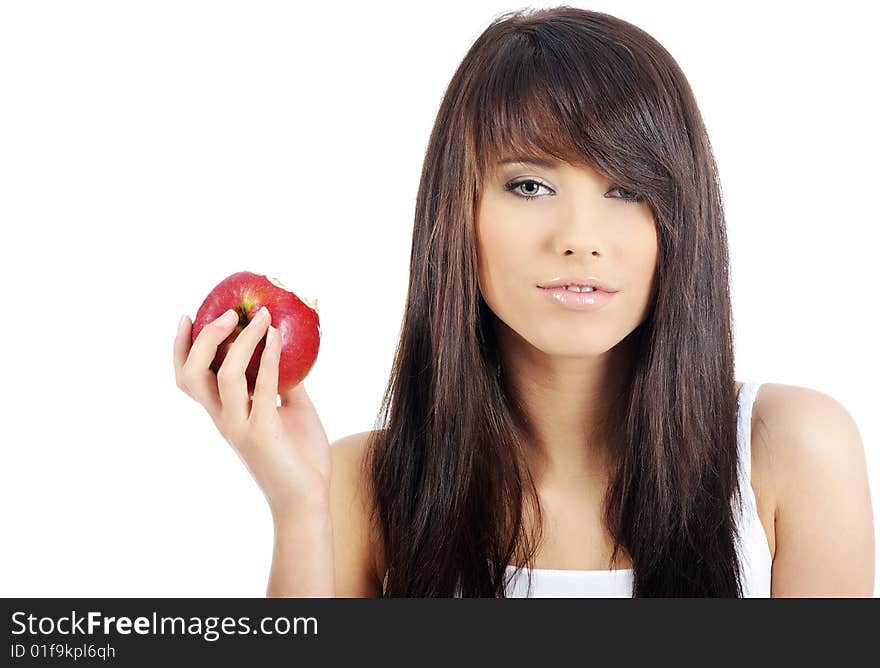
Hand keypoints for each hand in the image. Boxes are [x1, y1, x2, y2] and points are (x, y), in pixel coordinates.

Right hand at [173, 306, 331, 518]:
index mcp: (224, 413)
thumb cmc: (300, 456)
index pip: (189, 378)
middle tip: (227, 314)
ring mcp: (240, 426)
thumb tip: (288, 349)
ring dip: (241, 341)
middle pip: (191, 375)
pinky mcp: (262, 432)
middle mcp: (224, 419)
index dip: (181, 347)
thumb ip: (283, 382)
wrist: (307, 499)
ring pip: (223, 376)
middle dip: (203, 339)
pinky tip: (279, 337)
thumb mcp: (291, 409)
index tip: (188, 316)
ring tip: (261, 317)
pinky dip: (270, 358)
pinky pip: (263, 387)